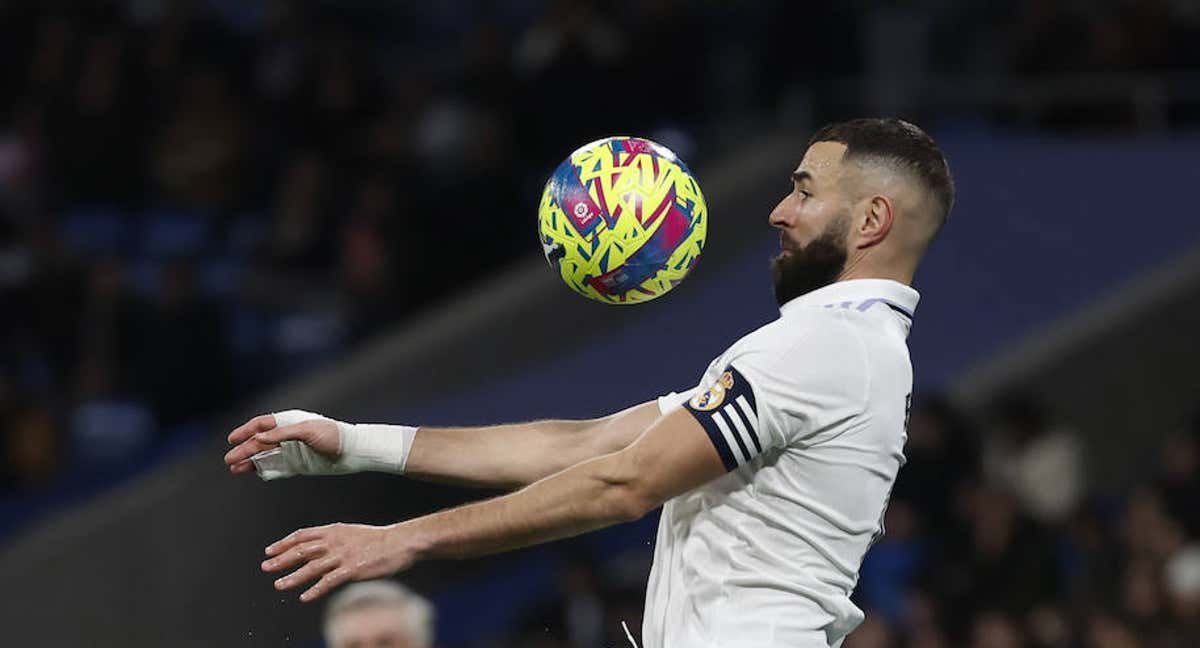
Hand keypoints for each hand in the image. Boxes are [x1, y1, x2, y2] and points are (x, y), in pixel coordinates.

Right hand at [223, 413, 339, 474]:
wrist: (352, 452)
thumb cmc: (333, 436)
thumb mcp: (307, 431)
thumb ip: (282, 434)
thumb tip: (259, 438)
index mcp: (289, 422)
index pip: (262, 425)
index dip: (246, 431)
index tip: (232, 440)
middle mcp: (288, 436)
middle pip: (260, 443)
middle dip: (244, 450)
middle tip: (229, 459)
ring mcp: (292, 451)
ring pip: (265, 456)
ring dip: (250, 461)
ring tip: (234, 468)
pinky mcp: (297, 465)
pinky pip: (276, 468)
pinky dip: (264, 470)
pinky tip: (252, 473)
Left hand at [261, 522, 419, 601]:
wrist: (401, 542)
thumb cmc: (379, 540)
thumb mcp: (352, 533)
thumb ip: (334, 540)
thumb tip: (317, 549)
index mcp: (334, 530)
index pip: (302, 535)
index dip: (284, 543)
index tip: (270, 550)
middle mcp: (335, 541)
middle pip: (302, 550)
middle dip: (282, 559)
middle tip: (266, 567)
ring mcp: (343, 555)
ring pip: (311, 567)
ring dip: (293, 577)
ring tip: (279, 585)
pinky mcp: (353, 569)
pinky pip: (329, 581)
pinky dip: (315, 590)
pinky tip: (305, 597)